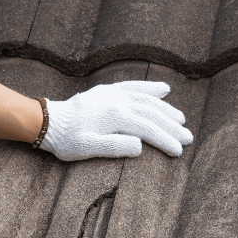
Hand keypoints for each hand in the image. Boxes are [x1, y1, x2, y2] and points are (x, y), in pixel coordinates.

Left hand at [39, 81, 192, 160]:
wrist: (48, 122)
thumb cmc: (67, 139)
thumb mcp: (87, 149)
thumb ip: (114, 147)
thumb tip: (140, 145)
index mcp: (115, 116)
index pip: (148, 128)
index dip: (165, 140)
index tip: (179, 151)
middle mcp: (117, 100)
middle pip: (152, 113)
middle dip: (171, 126)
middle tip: (188, 138)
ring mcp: (113, 93)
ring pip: (146, 99)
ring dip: (166, 109)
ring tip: (181, 119)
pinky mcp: (108, 91)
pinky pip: (134, 86)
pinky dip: (150, 88)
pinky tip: (164, 90)